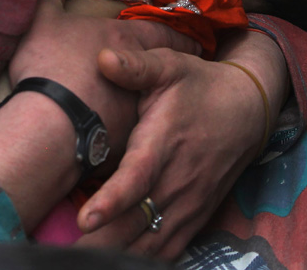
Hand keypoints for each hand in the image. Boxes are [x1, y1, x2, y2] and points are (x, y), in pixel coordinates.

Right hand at [7, 0, 200, 160]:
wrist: (50, 122)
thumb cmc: (50, 64)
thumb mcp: (45, 20)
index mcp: (125, 39)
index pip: (164, 34)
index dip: (180, 36)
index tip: (196, 40)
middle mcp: (142, 72)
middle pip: (170, 68)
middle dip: (182, 66)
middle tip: (192, 68)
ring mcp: (139, 107)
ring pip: (160, 101)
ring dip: (165, 100)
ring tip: (169, 103)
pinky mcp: (131, 139)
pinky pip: (142, 132)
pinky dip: (143, 130)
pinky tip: (141, 136)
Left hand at [75, 32, 287, 258]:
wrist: (248, 110)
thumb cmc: (199, 86)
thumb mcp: (170, 66)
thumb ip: (136, 67)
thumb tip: (102, 58)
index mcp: (163, 144)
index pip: (137, 179)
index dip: (112, 201)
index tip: (85, 218)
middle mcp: (176, 181)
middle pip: (135, 225)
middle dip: (98, 244)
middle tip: (59, 255)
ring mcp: (187, 205)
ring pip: (149, 246)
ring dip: (115, 257)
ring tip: (77, 263)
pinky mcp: (195, 218)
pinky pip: (167, 252)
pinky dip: (141, 262)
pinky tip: (114, 263)